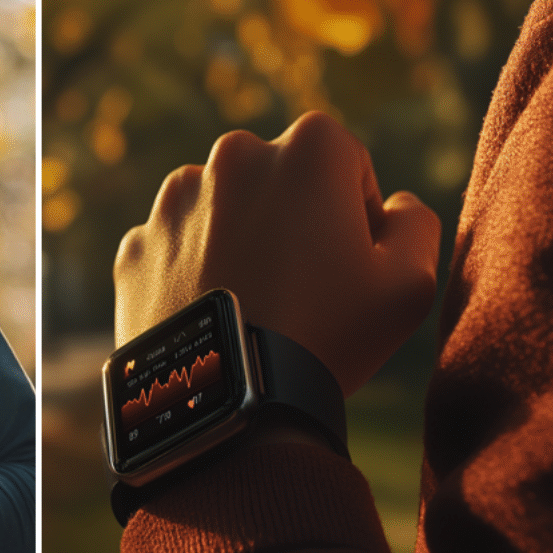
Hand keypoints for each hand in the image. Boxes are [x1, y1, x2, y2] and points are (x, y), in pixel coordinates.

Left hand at [113, 110, 440, 396]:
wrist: (228, 404)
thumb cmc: (328, 336)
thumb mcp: (410, 284)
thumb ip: (417, 224)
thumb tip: (397, 204)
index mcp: (309, 148)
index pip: (348, 165)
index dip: (358, 219)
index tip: (351, 270)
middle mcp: (234, 155)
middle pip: (281, 183)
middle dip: (296, 223)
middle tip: (305, 293)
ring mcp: (175, 200)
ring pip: (224, 212)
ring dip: (242, 244)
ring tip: (257, 309)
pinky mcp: (135, 246)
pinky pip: (177, 251)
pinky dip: (195, 275)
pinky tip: (216, 321)